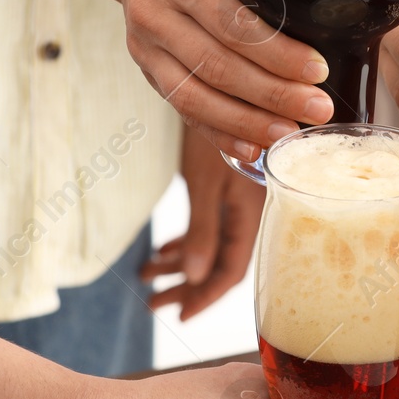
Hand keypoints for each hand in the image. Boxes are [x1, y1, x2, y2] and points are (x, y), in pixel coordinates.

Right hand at [114, 0, 333, 158]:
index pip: (232, 22)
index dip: (276, 53)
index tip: (318, 70)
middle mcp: (156, 13)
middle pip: (216, 66)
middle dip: (272, 95)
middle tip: (318, 110)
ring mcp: (146, 46)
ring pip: (196, 97)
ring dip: (246, 122)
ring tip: (290, 135)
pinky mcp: (148, 70)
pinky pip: (184, 110)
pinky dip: (219, 133)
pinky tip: (252, 147)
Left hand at [143, 127, 264, 321]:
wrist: (228, 82)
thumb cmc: (217, 129)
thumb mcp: (205, 184)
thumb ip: (203, 231)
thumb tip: (193, 278)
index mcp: (250, 216)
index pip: (231, 271)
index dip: (205, 297)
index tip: (180, 316)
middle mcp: (249, 212)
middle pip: (219, 263)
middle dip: (186, 286)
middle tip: (154, 303)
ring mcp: (239, 200)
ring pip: (211, 245)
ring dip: (180, 263)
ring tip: (148, 274)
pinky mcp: (228, 187)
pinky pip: (209, 226)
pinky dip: (186, 240)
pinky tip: (165, 249)